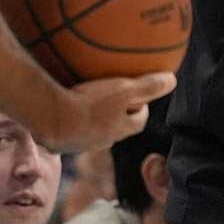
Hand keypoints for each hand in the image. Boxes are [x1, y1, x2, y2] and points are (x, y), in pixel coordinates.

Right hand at [42, 72, 175, 153]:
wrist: (51, 121)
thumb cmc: (90, 105)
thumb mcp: (124, 91)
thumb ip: (149, 86)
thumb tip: (172, 80)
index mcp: (121, 129)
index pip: (139, 121)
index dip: (142, 109)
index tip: (141, 98)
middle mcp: (103, 140)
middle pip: (117, 127)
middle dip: (119, 115)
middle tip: (115, 97)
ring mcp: (81, 143)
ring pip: (94, 130)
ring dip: (95, 118)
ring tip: (88, 99)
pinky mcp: (61, 141)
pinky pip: (71, 129)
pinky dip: (72, 119)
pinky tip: (64, 105)